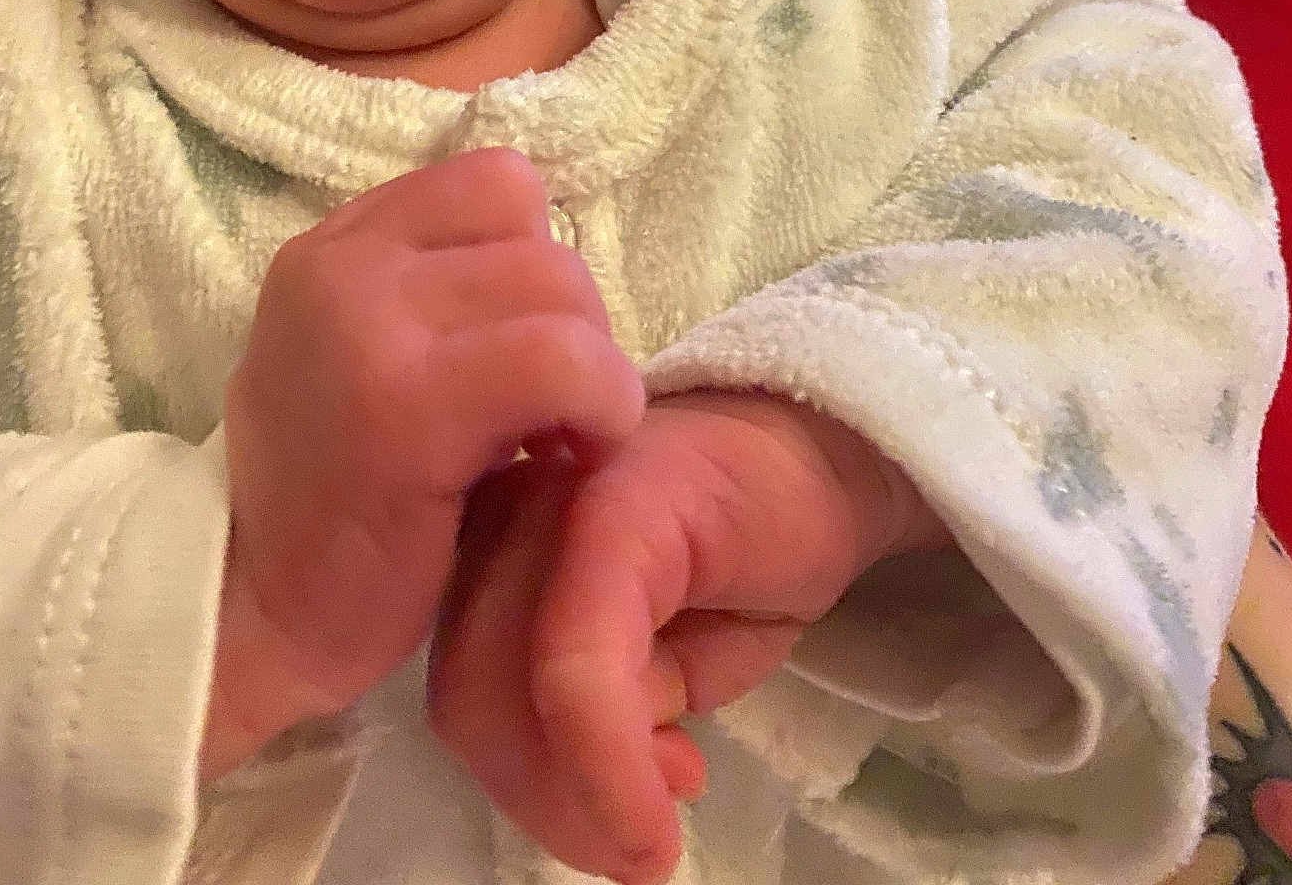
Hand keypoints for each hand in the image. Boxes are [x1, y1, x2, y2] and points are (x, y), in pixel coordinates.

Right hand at [202, 149, 644, 778]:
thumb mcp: (362, 354)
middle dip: (576, 326)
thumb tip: (556, 256)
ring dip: (595, 372)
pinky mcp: (409, 410)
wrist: (241, 621)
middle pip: (540, 238)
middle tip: (554, 414)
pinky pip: (562, 363)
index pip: (495, 182)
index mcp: (336, 246)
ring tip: (561, 441)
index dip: (536, 260)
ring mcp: (369, 330)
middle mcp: (343, 266)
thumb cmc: (328, 499)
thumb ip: (435, 289)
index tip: (525, 342)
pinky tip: (572, 460)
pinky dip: (602, 406)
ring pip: (560, 289)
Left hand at [428, 390, 947, 883]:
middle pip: (469, 696)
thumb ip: (606, 716)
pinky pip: (579, 662)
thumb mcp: (662, 661)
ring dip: (585, 789)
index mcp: (492, 553)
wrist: (827, 455)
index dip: (527, 784)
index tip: (615, 831)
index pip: (464, 690)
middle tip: (641, 837)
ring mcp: (551, 499)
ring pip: (511, 687)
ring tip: (674, 792)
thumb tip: (605, 814)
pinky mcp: (612, 504)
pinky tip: (674, 788)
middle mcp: (502, 517)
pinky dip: (613, 759)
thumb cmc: (742, 554)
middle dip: (550, 798)